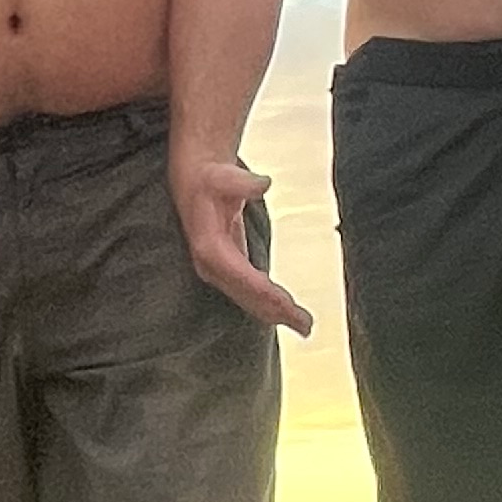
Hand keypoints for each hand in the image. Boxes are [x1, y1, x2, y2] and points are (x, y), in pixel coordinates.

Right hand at [174, 153, 311, 334]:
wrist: (194, 180)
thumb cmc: (210, 178)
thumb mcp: (225, 175)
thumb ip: (244, 182)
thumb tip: (263, 183)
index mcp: (210, 248)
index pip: (243, 278)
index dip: (266, 294)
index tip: (289, 306)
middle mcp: (212, 265)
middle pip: (247, 296)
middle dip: (276, 312)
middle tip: (307, 326)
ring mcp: (218, 270)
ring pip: (248, 299)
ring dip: (275, 313)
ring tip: (303, 326)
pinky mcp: (228, 268)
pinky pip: (249, 292)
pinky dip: (268, 303)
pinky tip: (285, 312)